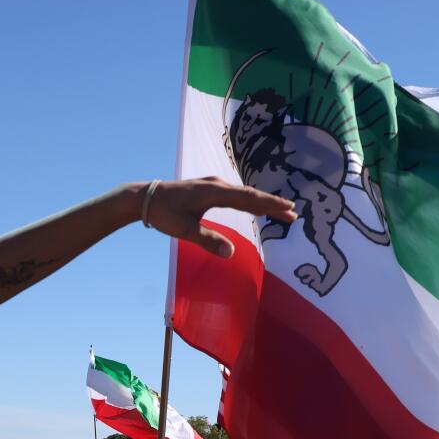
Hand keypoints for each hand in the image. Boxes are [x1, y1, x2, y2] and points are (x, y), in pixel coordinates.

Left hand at [141, 178, 297, 256]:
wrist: (144, 197)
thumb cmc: (163, 213)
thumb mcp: (184, 230)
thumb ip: (208, 241)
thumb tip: (231, 254)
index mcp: (214, 192)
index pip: (248, 199)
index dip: (270, 205)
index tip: (289, 209)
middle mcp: (217, 184)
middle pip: (250, 195)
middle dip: (272, 204)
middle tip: (293, 213)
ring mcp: (213, 185)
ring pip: (244, 194)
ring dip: (262, 203)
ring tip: (281, 211)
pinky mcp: (208, 188)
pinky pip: (235, 194)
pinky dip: (249, 201)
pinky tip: (255, 208)